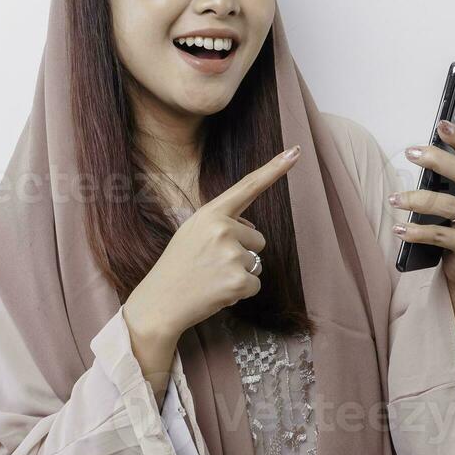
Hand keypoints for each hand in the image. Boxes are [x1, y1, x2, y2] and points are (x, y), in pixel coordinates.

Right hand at [125, 144, 300, 344]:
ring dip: (240, 274)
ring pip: (257, 263)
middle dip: (242, 253)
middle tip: (211, 264)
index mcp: (210, 213)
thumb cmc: (176, 267)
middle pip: (257, 238)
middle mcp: (223, 229)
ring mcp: (232, 255)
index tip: (295, 151)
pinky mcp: (239, 281)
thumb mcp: (192, 233)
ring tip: (211, 278)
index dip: (274, 169)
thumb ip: (222, 224)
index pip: (248, 187)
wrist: (159, 303)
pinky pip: (255, 284)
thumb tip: (252, 230)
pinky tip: (217, 292)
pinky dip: (240, 292)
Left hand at [393, 119, 454, 313]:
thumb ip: (451, 181)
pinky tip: (399, 228)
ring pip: (448, 204)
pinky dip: (416, 231)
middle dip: (437, 160)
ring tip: (394, 199)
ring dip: (417, 199)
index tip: (441, 125)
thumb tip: (423, 155)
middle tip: (411, 153)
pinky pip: (439, 235)